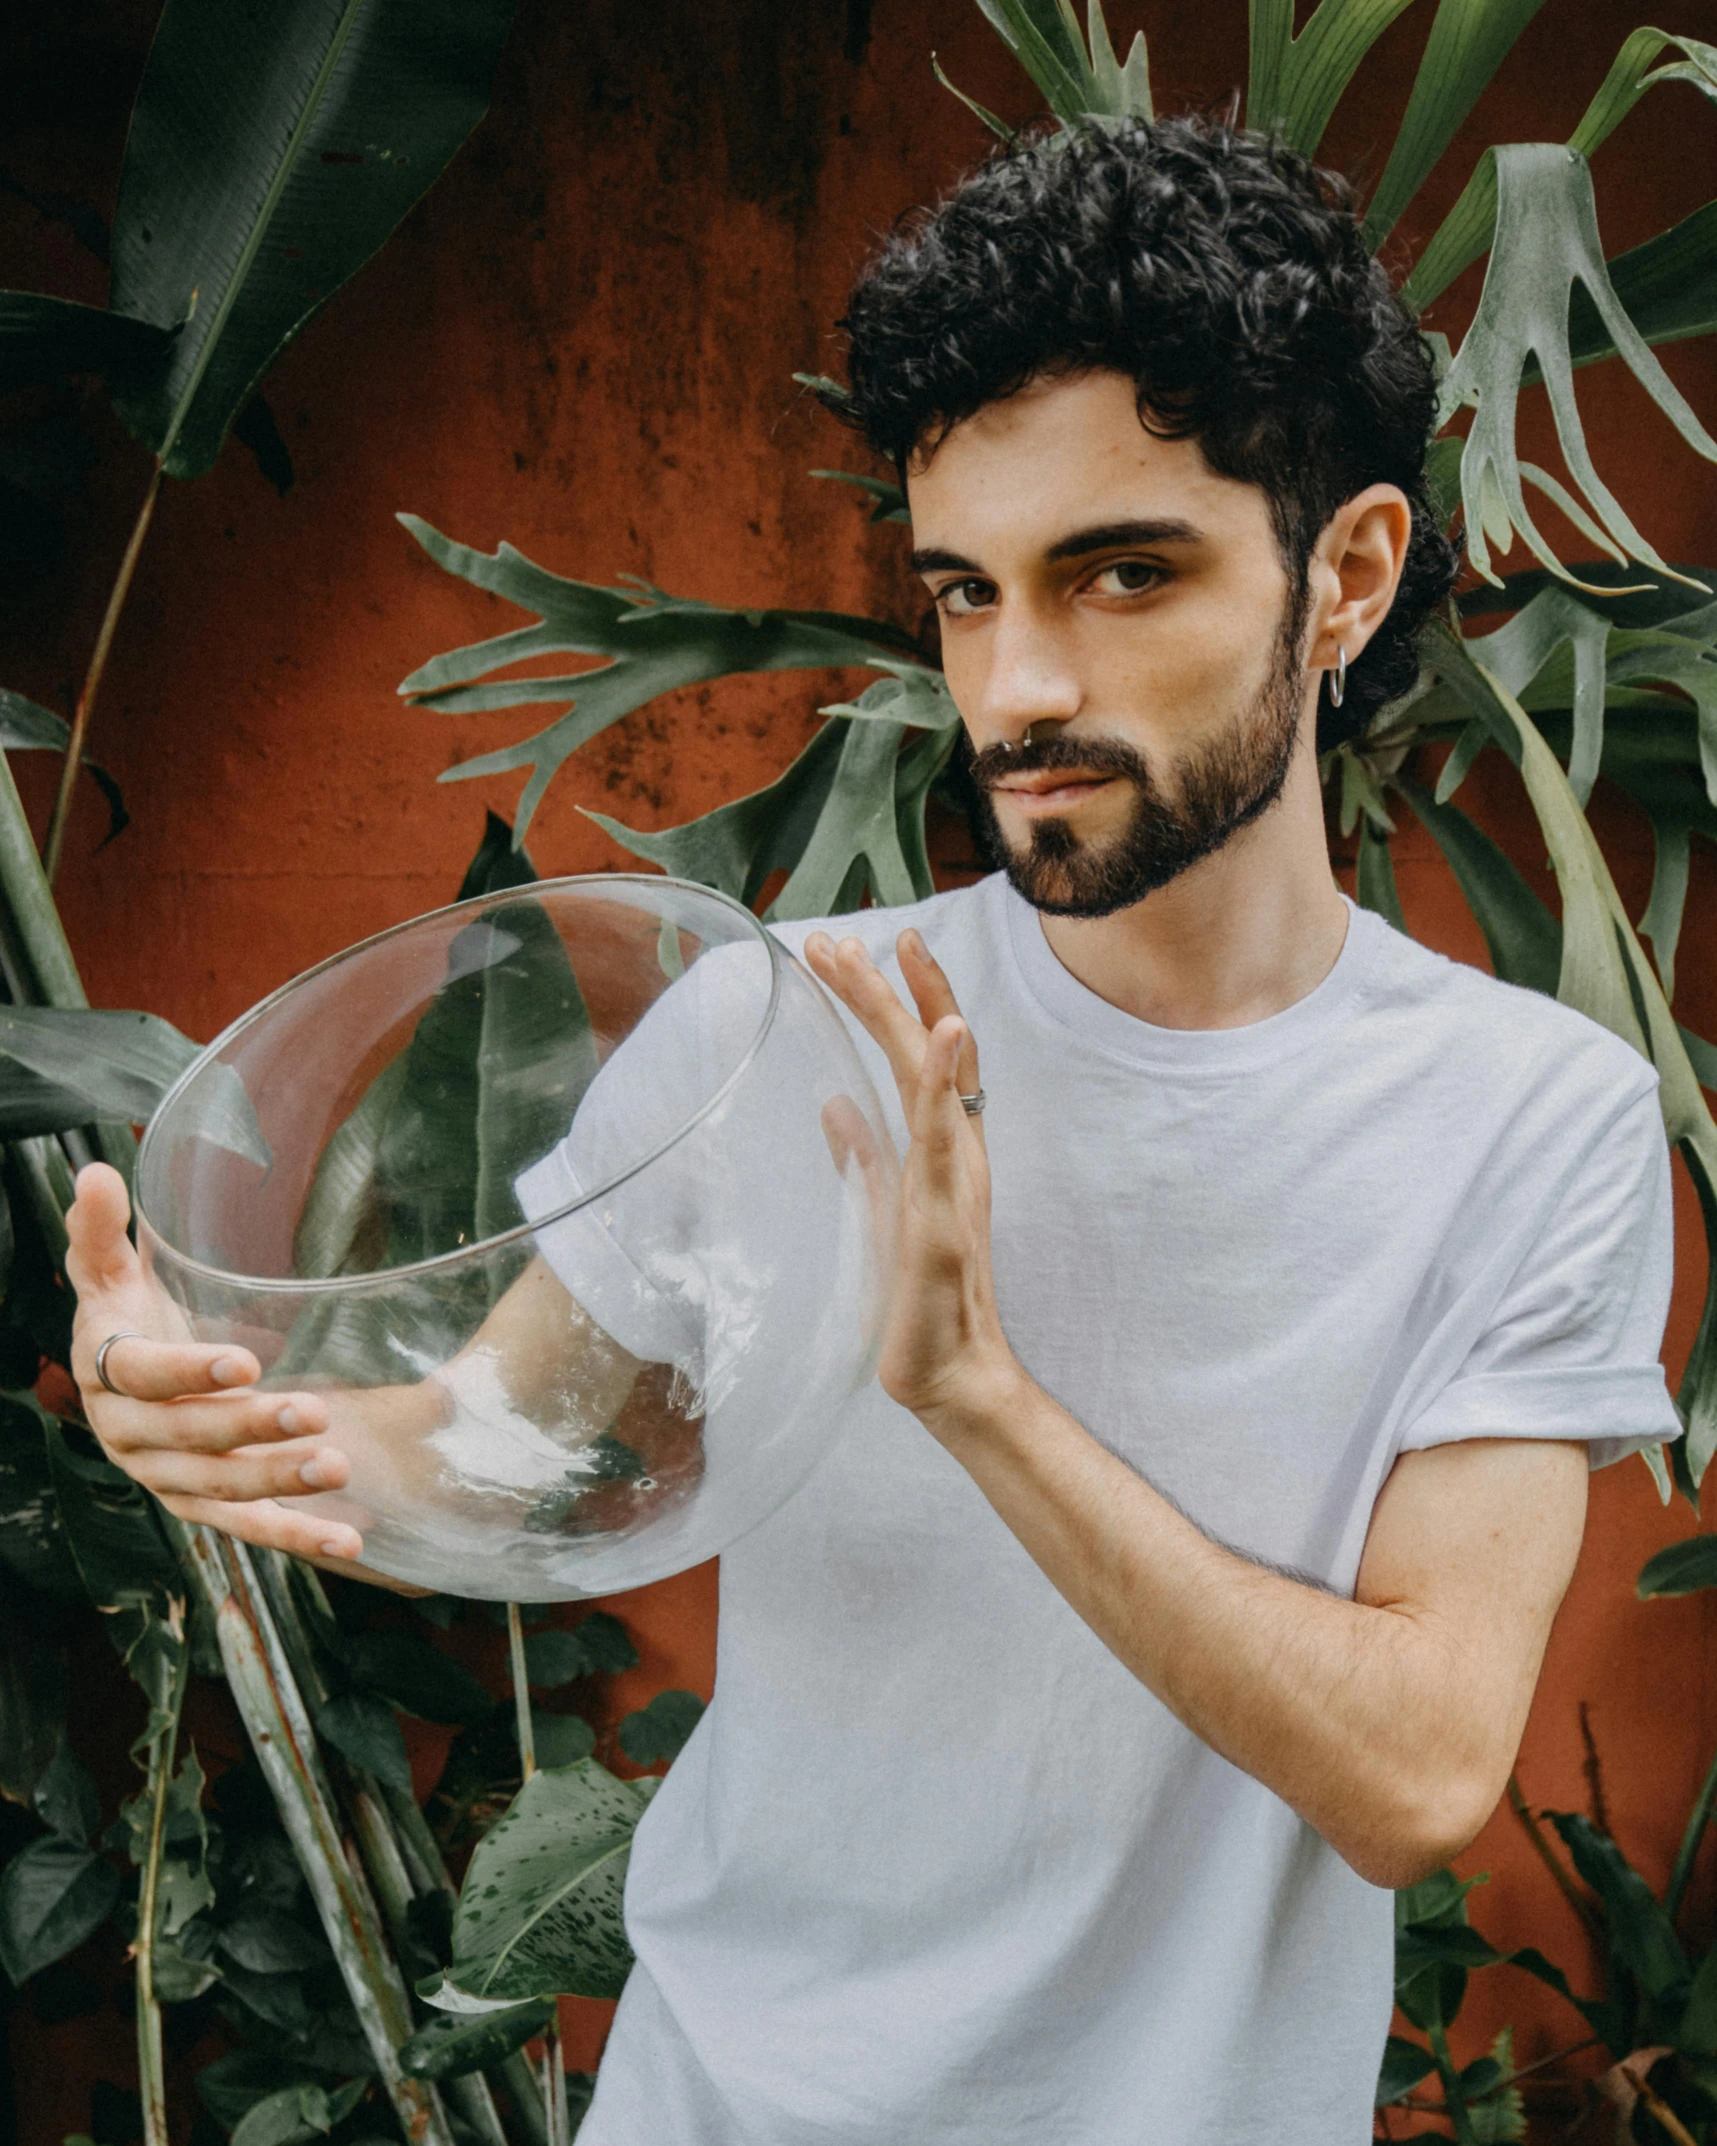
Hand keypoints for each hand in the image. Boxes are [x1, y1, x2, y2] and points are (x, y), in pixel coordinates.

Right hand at [64, 1163, 361, 1560]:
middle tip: (314, 1414)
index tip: (247, 1361)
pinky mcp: (205, 1507)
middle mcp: (130, 1437)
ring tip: (336, 1468)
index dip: (189, 1373)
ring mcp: (167, 1479)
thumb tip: (95, 1173)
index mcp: (106, 1376)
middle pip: (187, 1439)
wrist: (131, 1378)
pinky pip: (249, 1529)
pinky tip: (348, 1543)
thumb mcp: (111, 1272)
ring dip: (278, 1485)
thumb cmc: (129, 1313)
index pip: (142, 1377)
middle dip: (249, 1430)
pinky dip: (297, 1538)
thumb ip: (99, 1230)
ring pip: (220, 1490)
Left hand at [803, 928, 1019, 1430]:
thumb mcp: (878, 1211)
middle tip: (851, 932)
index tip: (864, 947)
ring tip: (892, 947)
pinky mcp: (945, 1205)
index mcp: (938, 1148)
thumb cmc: (913, 1299)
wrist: (946, 1370)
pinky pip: (947, 1128)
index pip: (922, 1055)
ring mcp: (954, 1173)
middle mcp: (955, 1148)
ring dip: (914, 1006)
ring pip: (938, 1071)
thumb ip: (862, 1156)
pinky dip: (943, 1075)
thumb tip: (833, 1105)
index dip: (899, 997)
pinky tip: (944, 1030)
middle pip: (929, 1047)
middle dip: (891, 986)